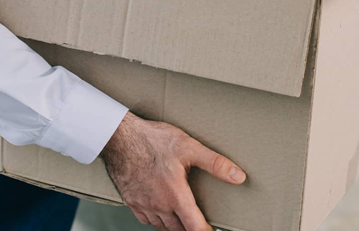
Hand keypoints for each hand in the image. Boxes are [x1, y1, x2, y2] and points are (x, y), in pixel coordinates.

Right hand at [100, 112, 245, 230]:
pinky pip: (146, 220)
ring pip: (162, 227)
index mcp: (176, 196)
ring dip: (174, 227)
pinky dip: (156, 221)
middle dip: (190, 229)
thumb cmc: (153, 140)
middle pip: (179, 230)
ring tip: (183, 221)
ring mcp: (143, 205)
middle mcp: (159, 206)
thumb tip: (238, 176)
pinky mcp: (131, 201)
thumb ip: (215, 164)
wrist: (119, 137)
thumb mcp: (189, 147)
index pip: (195, 227)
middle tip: (198, 224)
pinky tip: (161, 212)